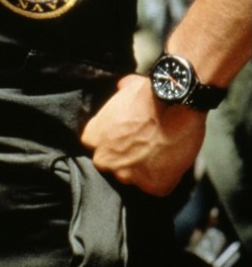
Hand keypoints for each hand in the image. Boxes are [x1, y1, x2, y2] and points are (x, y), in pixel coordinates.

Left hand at [80, 73, 205, 195]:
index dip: (109, 141)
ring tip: (159, 151)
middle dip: (123, 158)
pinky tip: (171, 159)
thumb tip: (120, 90)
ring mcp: (129, 176)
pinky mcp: (153, 187)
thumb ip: (117, 97)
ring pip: (134, 178)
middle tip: (141, 145)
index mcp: (93, 137)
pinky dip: (164, 176)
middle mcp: (106, 160)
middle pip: (111, 165)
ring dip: (144, 168)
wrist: (178, 104)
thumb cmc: (150, 93)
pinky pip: (157, 186)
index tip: (122, 136)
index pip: (94, 145)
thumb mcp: (125, 87)